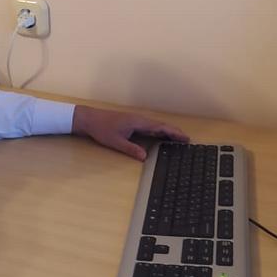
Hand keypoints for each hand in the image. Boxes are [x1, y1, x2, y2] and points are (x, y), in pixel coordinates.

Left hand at [72, 105, 188, 160]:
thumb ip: (131, 149)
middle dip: (174, 131)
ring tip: (178, 138)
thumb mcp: (116, 142)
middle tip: (186, 139)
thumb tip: (145, 157)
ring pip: (156, 125)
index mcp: (138, 122)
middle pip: (161, 125)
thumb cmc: (102, 129)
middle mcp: (139, 119)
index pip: (160, 127)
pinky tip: (161, 136)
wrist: (90, 119)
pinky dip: (159, 130)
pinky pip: (149, 126)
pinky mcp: (132, 122)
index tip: (184, 137)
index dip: (173, 132)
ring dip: (167, 131)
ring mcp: (136, 120)